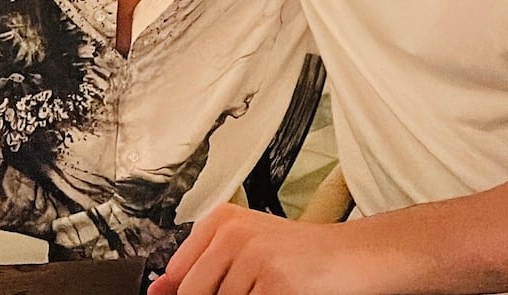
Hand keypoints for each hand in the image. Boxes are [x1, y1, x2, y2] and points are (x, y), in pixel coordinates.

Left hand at [148, 203, 365, 294]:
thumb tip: (157, 291)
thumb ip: (200, 268)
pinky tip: (281, 292)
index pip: (177, 275)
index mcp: (221, 221)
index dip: (185, 294)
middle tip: (254, 288)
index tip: (203, 293)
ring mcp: (253, 258)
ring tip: (271, 288)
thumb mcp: (245, 249)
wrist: (350, 256)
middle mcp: (233, 233)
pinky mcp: (274, 283)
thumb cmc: (299, 255)